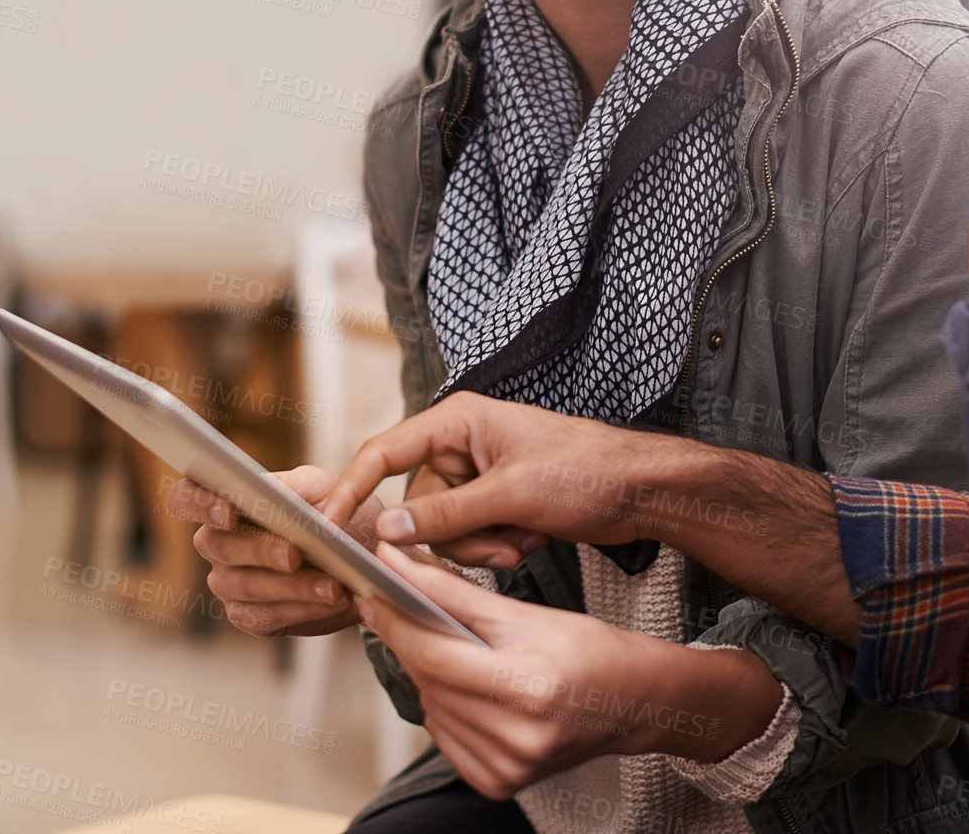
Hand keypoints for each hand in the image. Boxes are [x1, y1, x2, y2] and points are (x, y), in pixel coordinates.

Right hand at [165, 464, 379, 637]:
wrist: (357, 548)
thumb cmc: (328, 508)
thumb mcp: (317, 487)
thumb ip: (292, 487)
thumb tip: (276, 500)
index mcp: (223, 502)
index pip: (185, 497)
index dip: (197, 503)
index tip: (228, 512)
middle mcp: (216, 544)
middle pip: (218, 546)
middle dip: (259, 550)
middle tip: (296, 554)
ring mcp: (228, 583)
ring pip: (245, 586)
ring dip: (292, 586)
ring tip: (333, 585)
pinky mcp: (249, 616)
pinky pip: (265, 617)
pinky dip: (303, 608)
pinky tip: (332, 601)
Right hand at [323, 392, 654, 568]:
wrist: (642, 490)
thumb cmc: (587, 470)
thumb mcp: (511, 495)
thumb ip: (445, 515)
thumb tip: (386, 532)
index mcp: (458, 421)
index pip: (383, 451)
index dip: (352, 488)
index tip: (327, 525)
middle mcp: (463, 444)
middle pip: (416, 505)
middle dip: (454, 537)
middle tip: (497, 547)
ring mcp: (481, 475)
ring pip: (444, 530)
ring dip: (482, 547)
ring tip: (523, 538)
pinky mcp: (498, 502)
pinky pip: (472, 538)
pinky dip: (499, 546)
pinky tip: (533, 536)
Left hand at [358, 543, 783, 799]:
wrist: (633, 700)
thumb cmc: (589, 651)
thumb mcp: (526, 613)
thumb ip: (458, 595)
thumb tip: (403, 567)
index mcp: (528, 688)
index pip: (435, 656)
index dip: (397, 622)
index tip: (373, 594)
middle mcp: (516, 737)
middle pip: (429, 682)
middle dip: (409, 641)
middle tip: (400, 608)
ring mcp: (506, 767)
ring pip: (432, 709)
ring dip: (429, 675)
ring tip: (455, 649)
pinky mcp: (499, 783)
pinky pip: (446, 737)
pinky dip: (446, 707)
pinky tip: (469, 686)